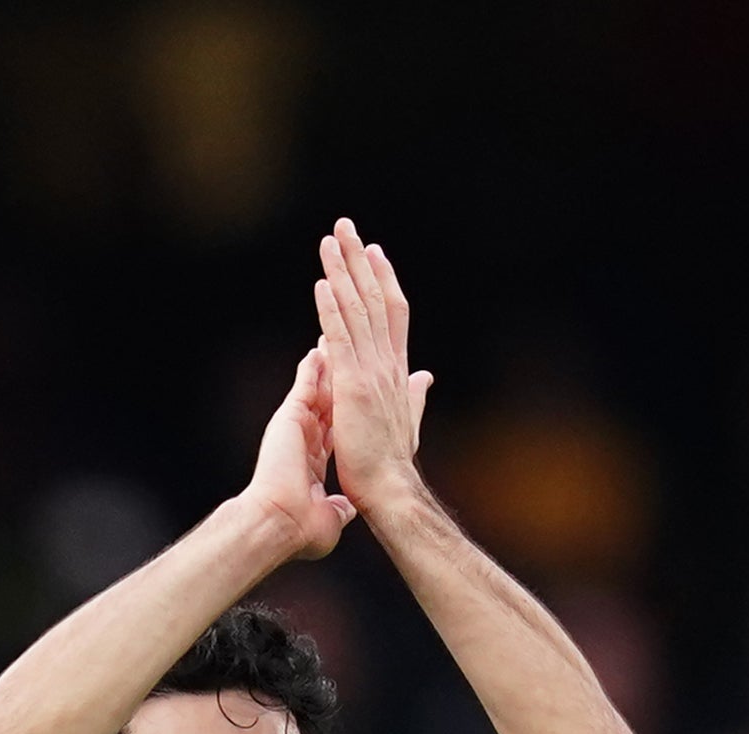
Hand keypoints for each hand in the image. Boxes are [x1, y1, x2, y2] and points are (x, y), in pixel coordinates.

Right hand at [243, 347, 353, 562]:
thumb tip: (349, 510)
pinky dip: (312, 367)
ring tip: (333, 346)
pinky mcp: (289, 418)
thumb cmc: (301, 528)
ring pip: (316, 392)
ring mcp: (295, 429)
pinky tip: (319, 349)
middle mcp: (304, 442)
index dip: (345, 416)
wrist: (280, 523)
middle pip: (326, 406)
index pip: (333, 432)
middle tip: (344, 362)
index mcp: (313, 463)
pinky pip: (304, 385)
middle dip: (337, 385)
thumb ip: (339, 508)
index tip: (354, 402)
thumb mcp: (330, 518)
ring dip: (326, 369)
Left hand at [311, 217, 434, 519]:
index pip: (392, 314)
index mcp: (397, 370)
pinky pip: (341, 338)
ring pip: (357, 310)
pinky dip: (331, 309)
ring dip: (343, 273)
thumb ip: (415, 393)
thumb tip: (426, 376)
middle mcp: (388, 363)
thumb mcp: (407, 420)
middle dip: (360, 261)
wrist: (391, 492)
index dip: (383, 280)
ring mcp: (372, 372)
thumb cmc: (393, 464)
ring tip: (331, 240)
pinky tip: (322, 282)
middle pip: (375, 299)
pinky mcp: (353, 385)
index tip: (374, 252)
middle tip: (347, 226)